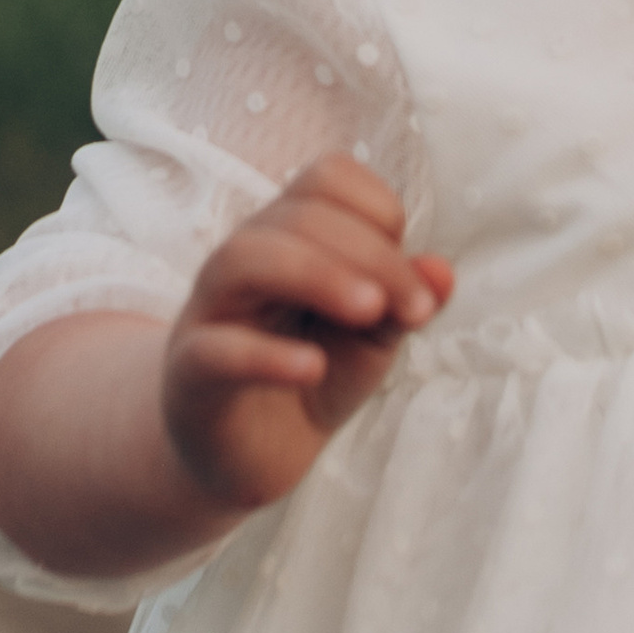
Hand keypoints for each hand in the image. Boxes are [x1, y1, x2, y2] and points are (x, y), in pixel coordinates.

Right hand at [159, 152, 454, 521]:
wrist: (253, 453)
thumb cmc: (314, 374)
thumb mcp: (375, 336)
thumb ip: (406, 300)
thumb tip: (443, 270)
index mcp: (288, 234)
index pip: (328, 179)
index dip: (380, 214)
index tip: (411, 276)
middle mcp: (245, 257)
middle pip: (299, 215)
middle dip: (374, 256)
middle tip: (418, 311)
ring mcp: (210, 310)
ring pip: (246, 258)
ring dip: (320, 276)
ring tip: (372, 312)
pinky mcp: (190, 371)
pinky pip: (216, 349)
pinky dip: (267, 355)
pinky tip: (313, 367)